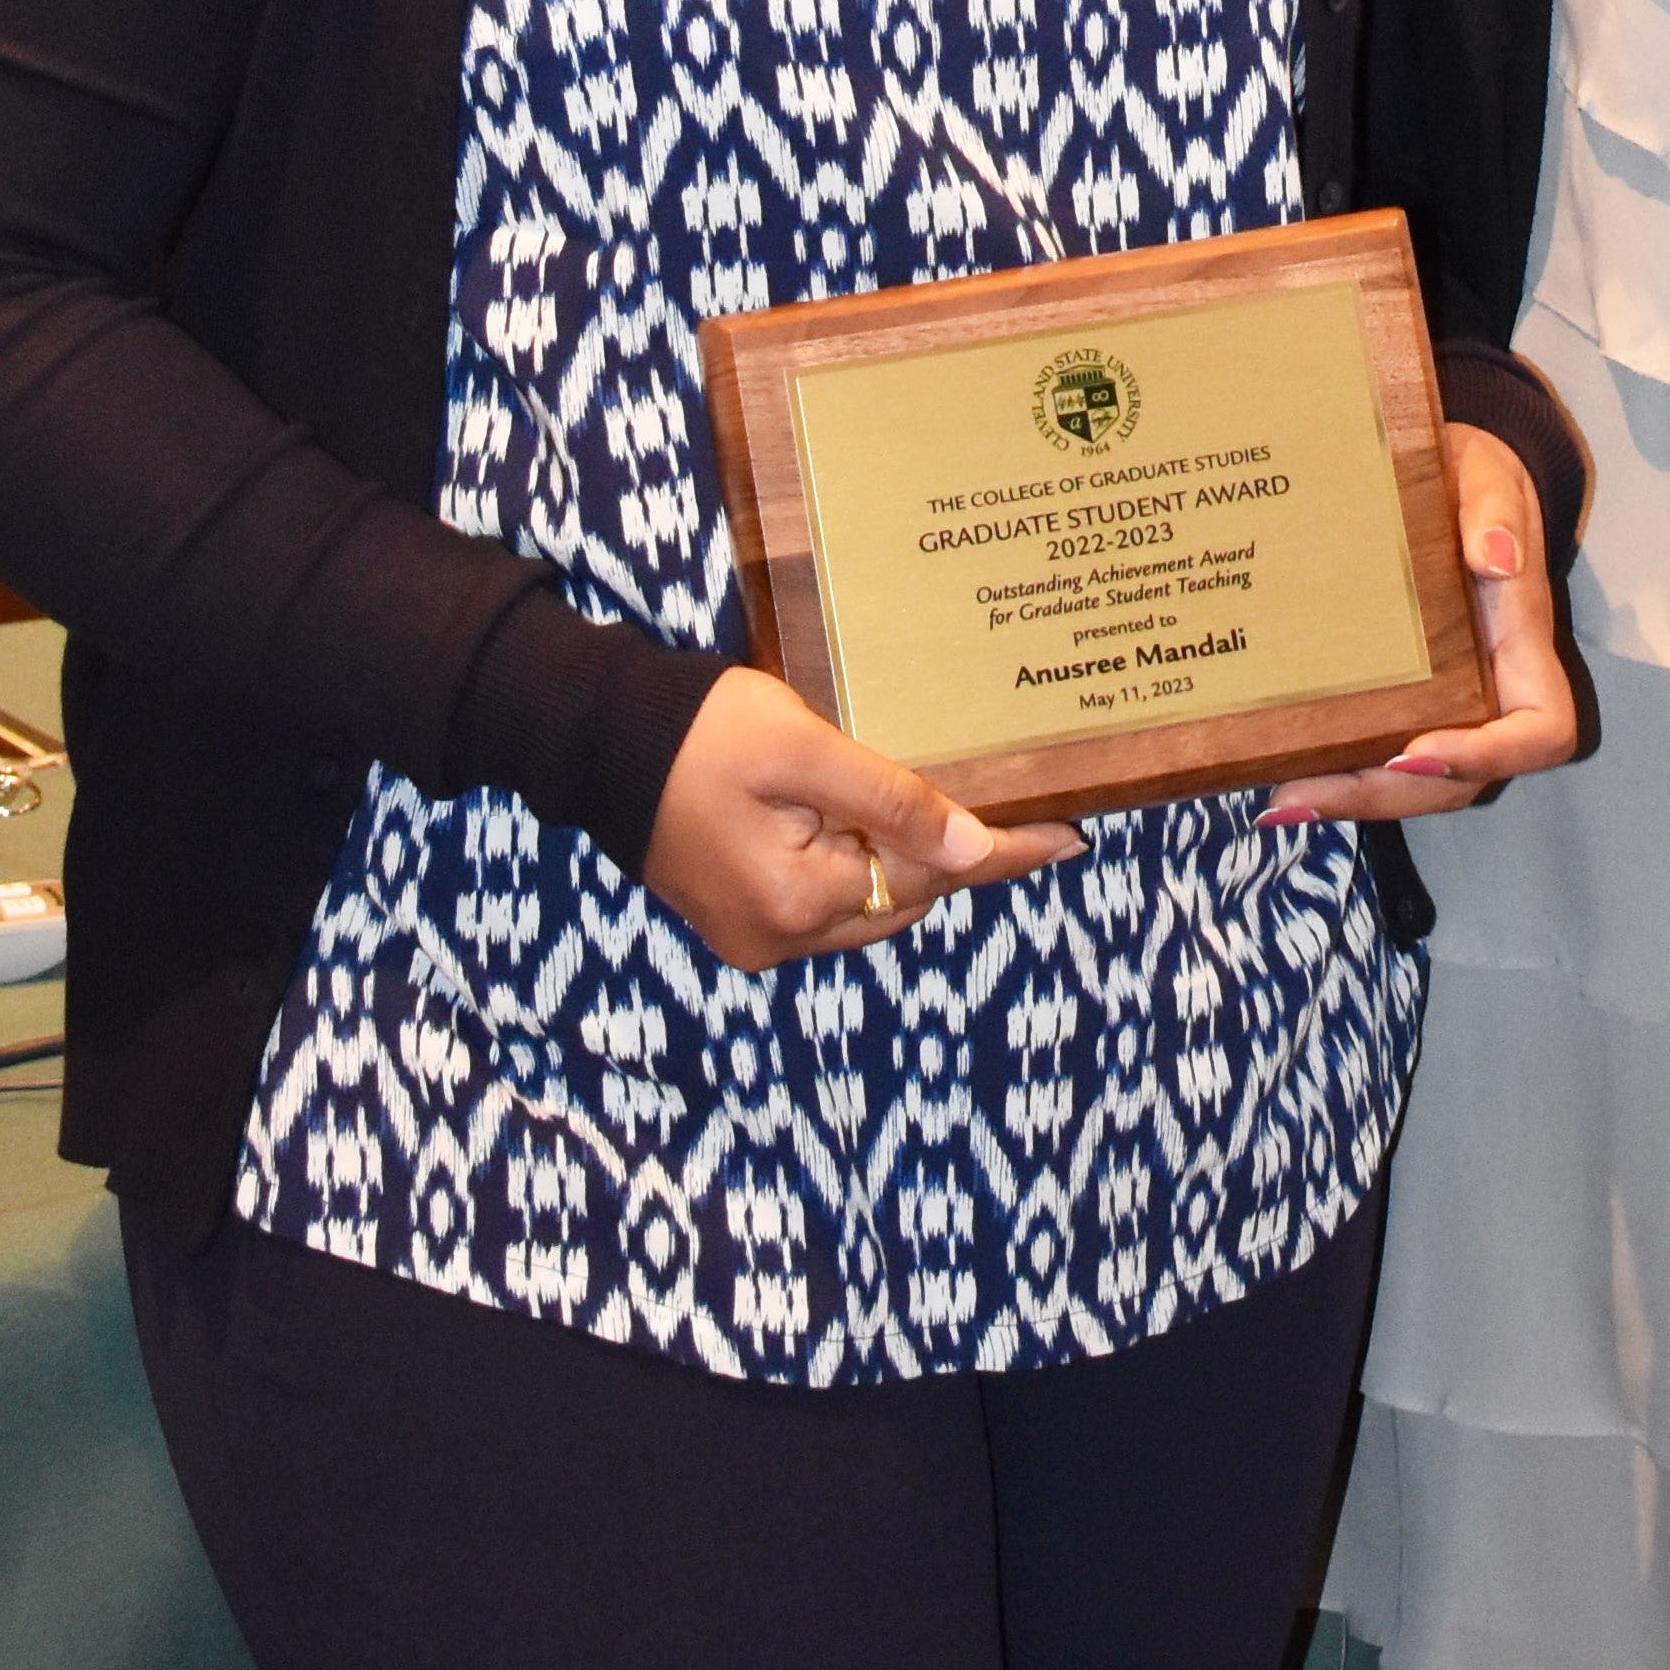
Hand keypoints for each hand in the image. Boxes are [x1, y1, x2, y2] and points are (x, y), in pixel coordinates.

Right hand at [640, 666, 1077, 964]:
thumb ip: (891, 799)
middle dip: (956, 853)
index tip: (1072, 836)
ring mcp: (758, 937)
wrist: (597, 739)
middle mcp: (781, 939)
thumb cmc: (701, 730)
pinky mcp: (743, 919)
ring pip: (869, 901)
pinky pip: (829, 898)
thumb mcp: (805, 749)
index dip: (1006, 850)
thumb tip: (975, 849)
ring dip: (907, 859)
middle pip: (903, 898)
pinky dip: (862, 863)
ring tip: (961, 806)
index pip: (931, 876)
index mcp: (796, 902)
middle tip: (1023, 802)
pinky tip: (884, 822)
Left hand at [1261, 425, 1582, 823]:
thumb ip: (1495, 511)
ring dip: (1352, 797)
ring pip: (1417, 780)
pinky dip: (1336, 769)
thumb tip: (1495, 557)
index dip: (1488, 756)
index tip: (1417, 755)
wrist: (1449, 474)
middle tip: (1306, 793)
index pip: (1542, 729)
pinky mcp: (1403, 695)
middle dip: (1386, 797)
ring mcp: (1447, 699)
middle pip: (1461, 778)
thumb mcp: (1487, 476)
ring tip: (1279, 797)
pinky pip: (1381, 748)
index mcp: (1521, 643)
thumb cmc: (1475, 477)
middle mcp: (1490, 689)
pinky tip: (1275, 771)